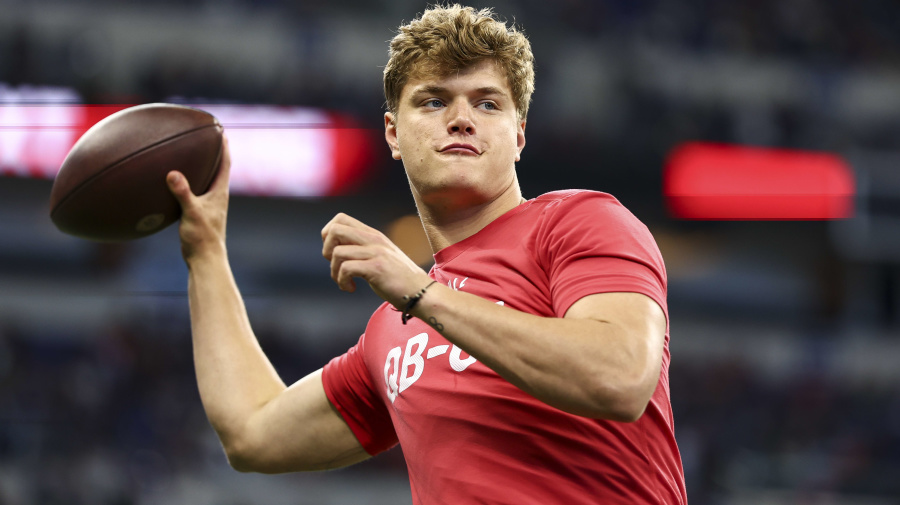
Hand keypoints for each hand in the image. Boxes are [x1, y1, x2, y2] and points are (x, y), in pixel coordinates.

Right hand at [167, 134, 231, 261]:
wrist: (205, 259)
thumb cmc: (202, 238)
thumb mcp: (191, 212)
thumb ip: (183, 192)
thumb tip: (173, 173)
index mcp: (220, 193)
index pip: (225, 163)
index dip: (224, 146)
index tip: (221, 130)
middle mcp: (217, 196)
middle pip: (218, 168)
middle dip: (213, 152)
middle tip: (206, 136)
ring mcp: (209, 205)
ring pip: (206, 180)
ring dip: (201, 167)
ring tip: (191, 154)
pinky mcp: (200, 213)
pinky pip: (195, 191)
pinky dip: (188, 182)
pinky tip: (175, 181)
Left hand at [321, 213, 431, 307]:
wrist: (421, 292)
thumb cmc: (398, 279)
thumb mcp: (380, 256)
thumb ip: (362, 249)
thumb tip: (335, 251)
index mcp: (373, 234)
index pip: (340, 219)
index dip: (329, 235)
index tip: (335, 254)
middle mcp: (374, 239)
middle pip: (334, 229)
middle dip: (326, 250)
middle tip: (336, 266)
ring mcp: (376, 252)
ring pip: (337, 252)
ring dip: (334, 272)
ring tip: (345, 283)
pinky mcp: (377, 268)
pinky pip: (346, 269)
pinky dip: (342, 282)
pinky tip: (350, 288)